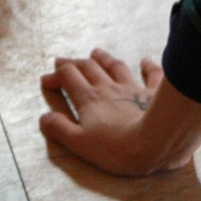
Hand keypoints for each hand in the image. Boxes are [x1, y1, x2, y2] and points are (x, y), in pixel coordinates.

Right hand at [39, 49, 200, 176]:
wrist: (156, 142)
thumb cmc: (115, 148)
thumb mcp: (79, 143)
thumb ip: (60, 129)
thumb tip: (44, 117)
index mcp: (89, 99)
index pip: (68, 78)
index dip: (56, 77)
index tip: (46, 79)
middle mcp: (109, 88)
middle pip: (88, 68)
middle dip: (73, 63)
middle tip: (62, 61)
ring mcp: (133, 88)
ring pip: (115, 67)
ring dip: (104, 59)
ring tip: (96, 52)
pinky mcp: (154, 93)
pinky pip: (152, 74)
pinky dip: (148, 66)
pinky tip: (146, 61)